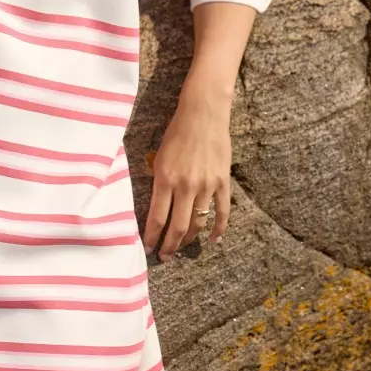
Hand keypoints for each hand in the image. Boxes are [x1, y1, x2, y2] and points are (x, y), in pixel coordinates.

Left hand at [142, 93, 231, 261]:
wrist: (203, 114)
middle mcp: (185, 186)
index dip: (151, 237)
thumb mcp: (159, 157)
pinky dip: (219, 229)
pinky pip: (222, 212)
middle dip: (169, 246)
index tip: (148, 248)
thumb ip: (158, 182)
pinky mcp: (222, 182)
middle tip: (164, 256)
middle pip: (177, 226)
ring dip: (190, 239)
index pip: (157, 218)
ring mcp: (206, 185)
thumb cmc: (176, 133)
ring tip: (182, 247)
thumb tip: (157, 207)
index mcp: (165, 179)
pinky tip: (214, 239)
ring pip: (198, 222)